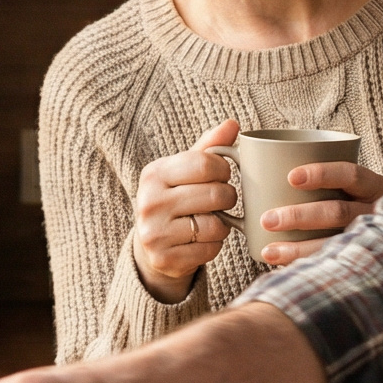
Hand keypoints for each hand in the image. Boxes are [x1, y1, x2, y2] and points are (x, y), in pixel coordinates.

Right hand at [130, 117, 240, 301]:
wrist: (152, 243)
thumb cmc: (176, 197)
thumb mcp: (185, 170)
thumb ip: (210, 147)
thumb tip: (233, 123)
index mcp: (153, 174)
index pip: (204, 163)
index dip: (224, 170)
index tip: (223, 175)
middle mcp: (149, 202)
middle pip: (215, 194)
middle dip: (228, 197)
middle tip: (222, 200)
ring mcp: (154, 233)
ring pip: (216, 225)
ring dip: (223, 224)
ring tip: (212, 220)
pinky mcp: (165, 259)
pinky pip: (210, 249)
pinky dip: (214, 244)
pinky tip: (203, 239)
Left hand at [257, 160, 382, 267]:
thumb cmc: (367, 210)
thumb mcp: (361, 193)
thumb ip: (331, 186)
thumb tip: (273, 177)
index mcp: (376, 188)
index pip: (351, 175)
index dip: (322, 174)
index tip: (291, 178)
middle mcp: (378, 213)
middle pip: (338, 212)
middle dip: (299, 216)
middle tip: (267, 219)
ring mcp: (375, 241)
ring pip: (336, 245)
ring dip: (298, 249)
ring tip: (269, 252)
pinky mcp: (369, 265)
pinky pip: (338, 268)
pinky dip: (311, 270)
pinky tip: (288, 273)